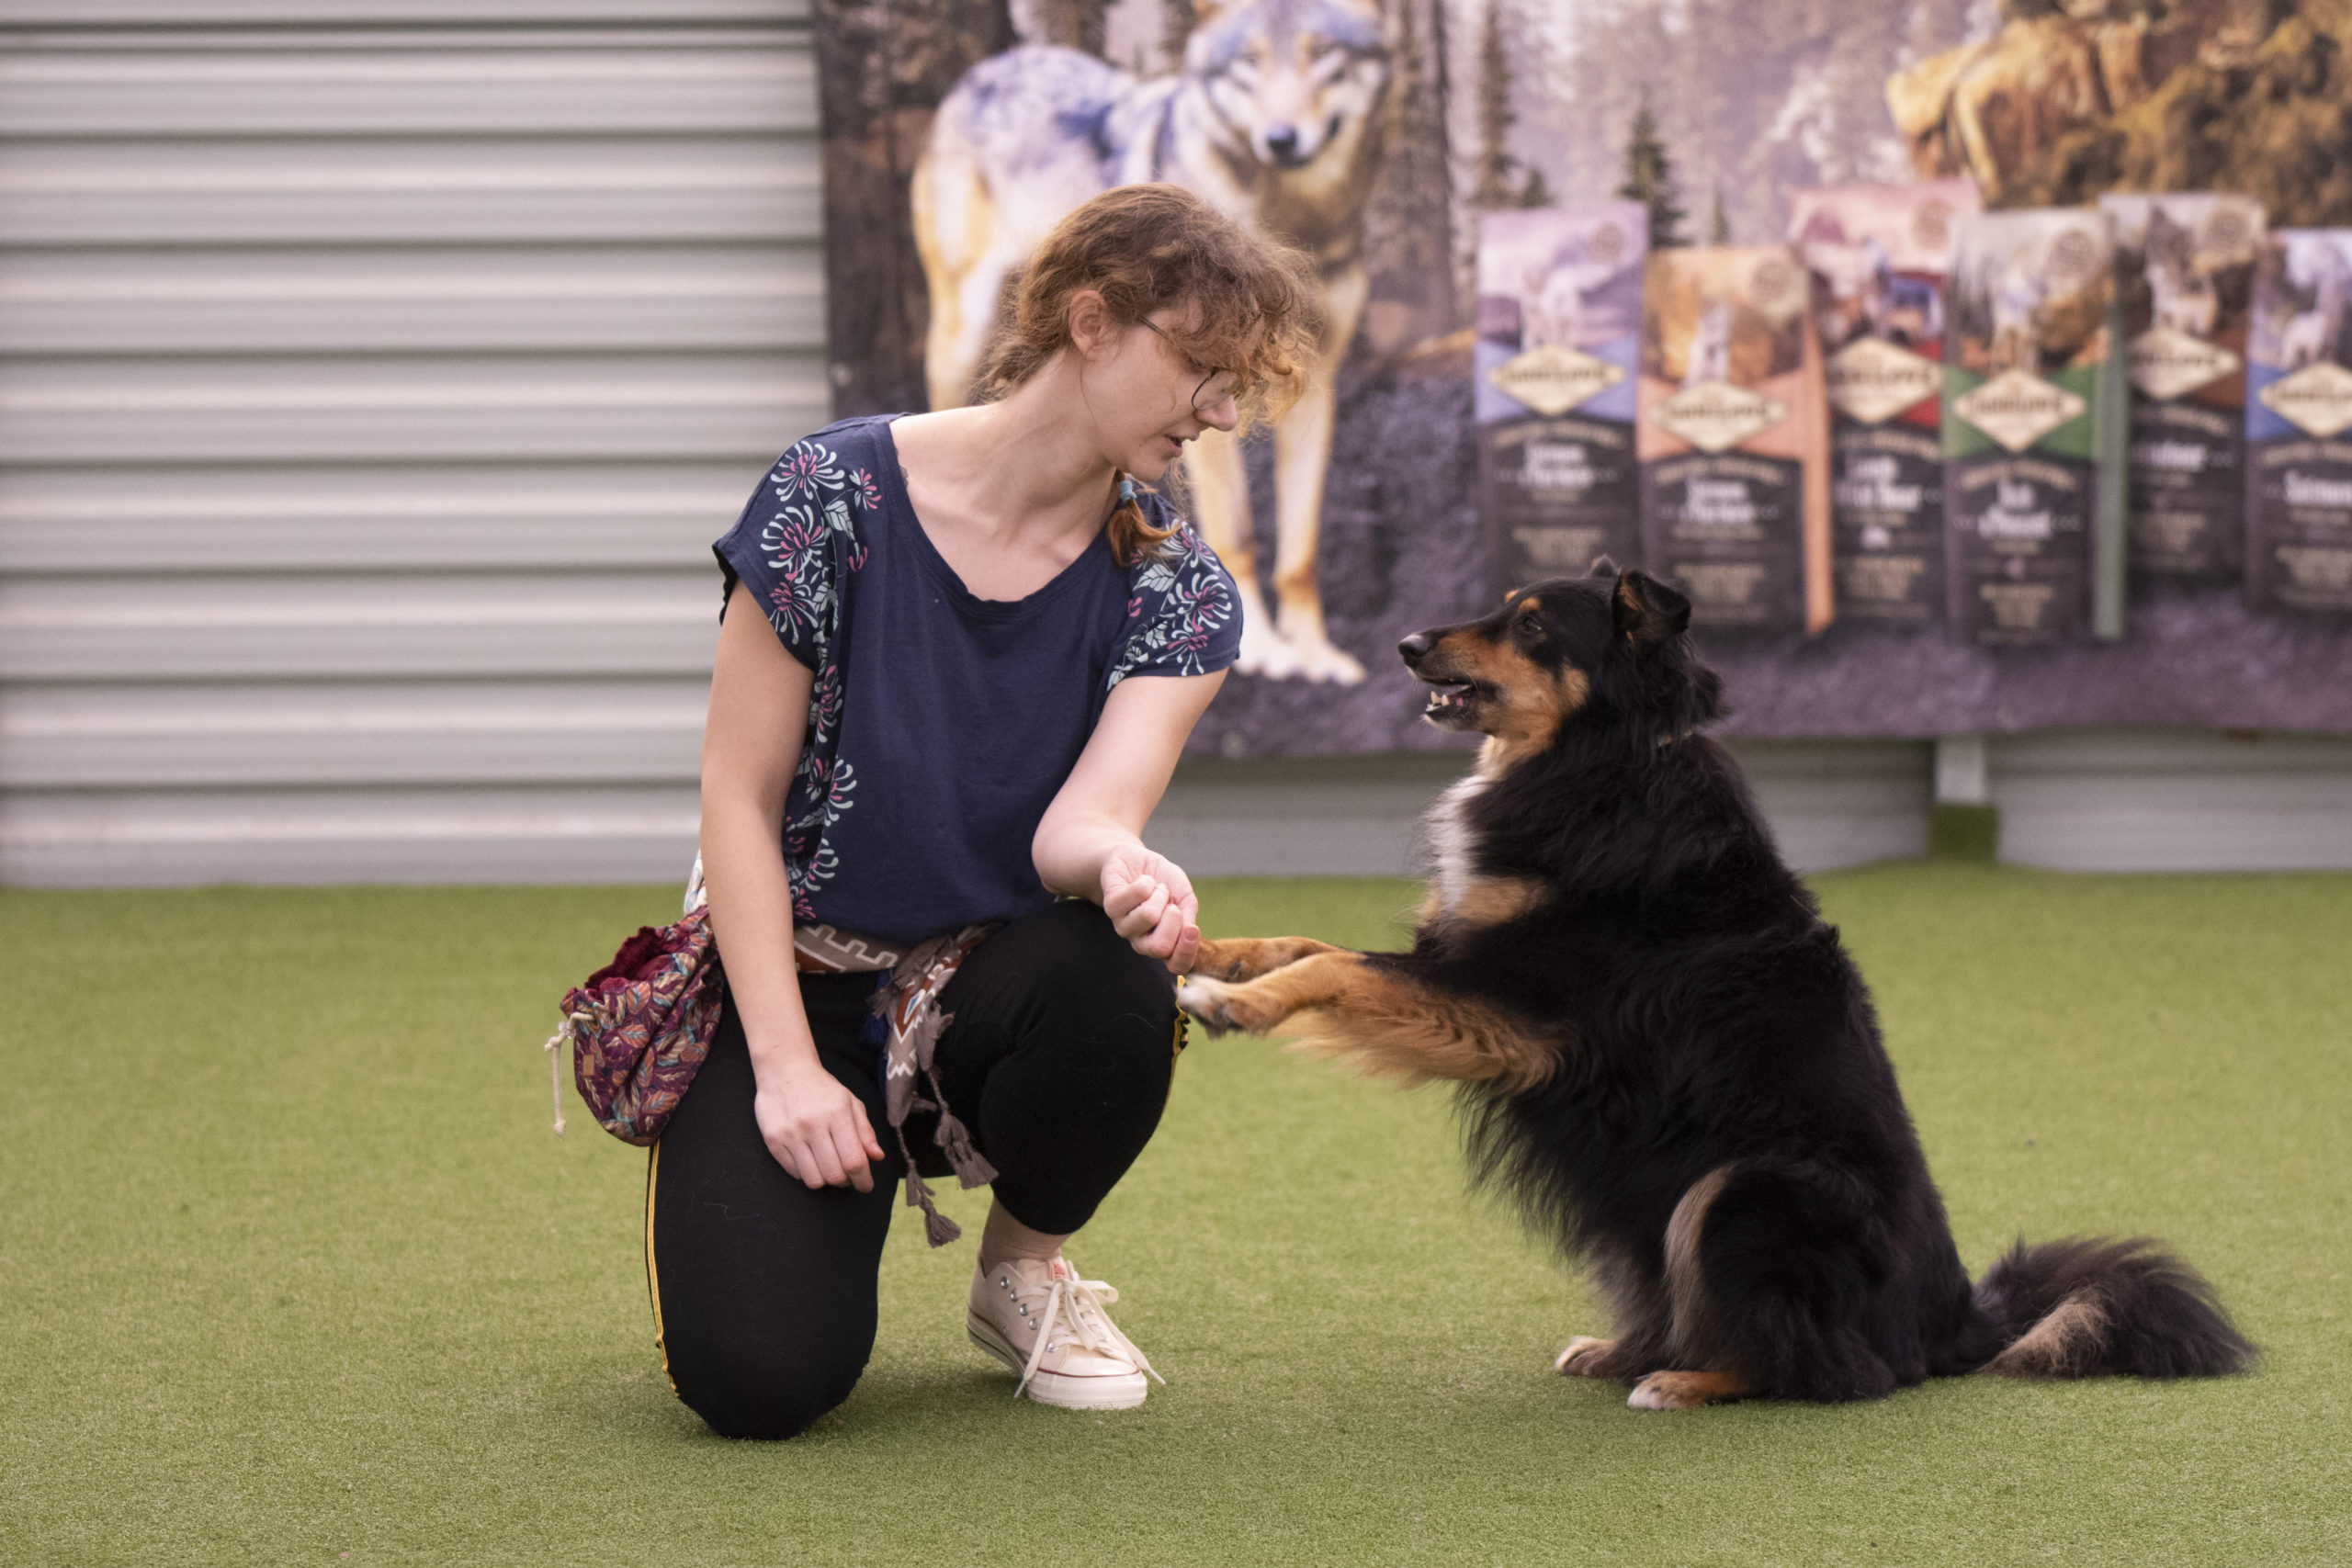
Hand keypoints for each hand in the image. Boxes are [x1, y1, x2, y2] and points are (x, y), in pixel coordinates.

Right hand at [752, 1052, 885, 1191]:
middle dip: (845, 1181)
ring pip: (814, 1180)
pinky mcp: (773, 1141)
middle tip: (847, 1175)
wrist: (785, 1071)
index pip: (854, 1160)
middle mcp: (813, 1125)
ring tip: (828, 1167)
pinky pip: (795, 1173)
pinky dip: (807, 1173)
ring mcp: (790, 1134)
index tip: (866, 1185)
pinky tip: (810, 1159)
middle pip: (835, 1175)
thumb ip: (865, 1131)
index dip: (863, 1179)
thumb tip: (877, 1156)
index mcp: (837, 1114)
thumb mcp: (850, 1103)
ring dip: (826, 1180)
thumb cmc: (822, 1089)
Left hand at [1101, 844, 1201, 974]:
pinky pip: (1134, 896)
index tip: (1193, 928)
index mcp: (1164, 943)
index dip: (1187, 952)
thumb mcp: (1184, 894)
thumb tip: (1189, 928)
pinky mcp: (1111, 907)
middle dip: (1173, 919)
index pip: (1177, 966)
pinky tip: (1143, 881)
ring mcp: (1124, 926)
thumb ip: (1189, 912)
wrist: (1136, 858)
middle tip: (1171, 903)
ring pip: (1147, 917)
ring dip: (1160, 894)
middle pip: (1160, 948)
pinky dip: (1146, 882)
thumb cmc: (1164, 880)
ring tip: (1156, 887)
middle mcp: (1142, 941)